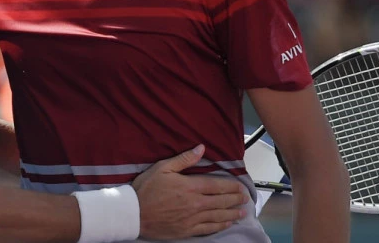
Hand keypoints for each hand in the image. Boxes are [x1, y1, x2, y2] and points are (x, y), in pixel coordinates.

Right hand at [132, 144, 248, 239]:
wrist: (134, 213)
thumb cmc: (146, 188)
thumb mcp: (162, 168)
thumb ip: (184, 159)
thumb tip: (201, 148)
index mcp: (190, 186)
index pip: (217, 185)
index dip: (231, 186)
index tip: (240, 186)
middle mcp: (195, 203)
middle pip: (221, 201)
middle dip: (235, 199)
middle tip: (245, 198)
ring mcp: (192, 218)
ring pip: (218, 216)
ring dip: (232, 213)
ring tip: (242, 212)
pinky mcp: (188, 230)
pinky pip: (209, 228)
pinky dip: (220, 226)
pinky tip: (227, 223)